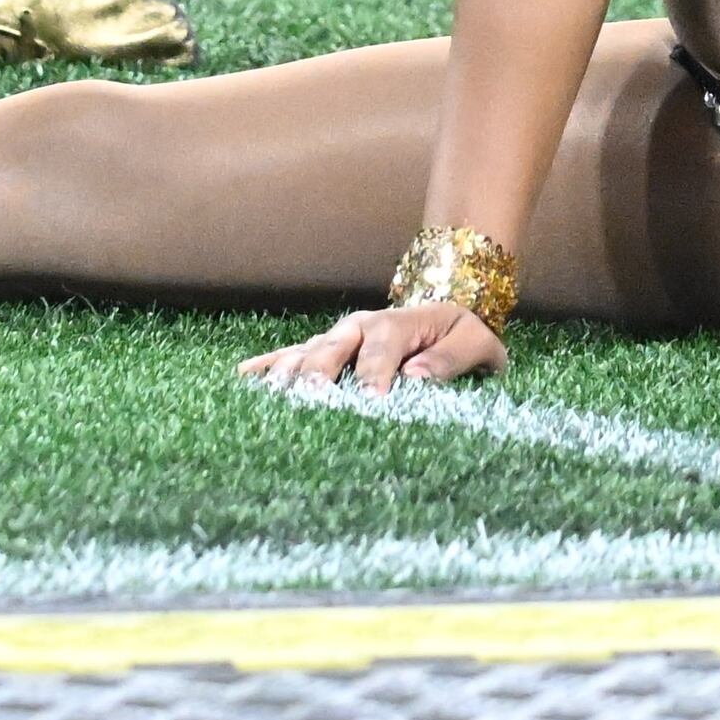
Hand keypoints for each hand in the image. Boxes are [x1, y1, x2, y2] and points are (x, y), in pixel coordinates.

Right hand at [241, 301, 505, 392]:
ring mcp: (338, 338)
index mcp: (400, 324)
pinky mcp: (323, 350)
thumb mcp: (476, 342)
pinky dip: (268, 366)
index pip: (383, 348)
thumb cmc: (462, 335)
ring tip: (271, 395)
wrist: (446, 316)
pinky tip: (243, 378)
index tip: (371, 403)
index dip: (375, 375)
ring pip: (307, 352)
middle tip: (310, 398)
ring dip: (289, 371)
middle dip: (321, 372)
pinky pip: (290, 356)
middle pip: (334, 347)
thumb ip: (451, 358)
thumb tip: (417, 377)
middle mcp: (361, 327)